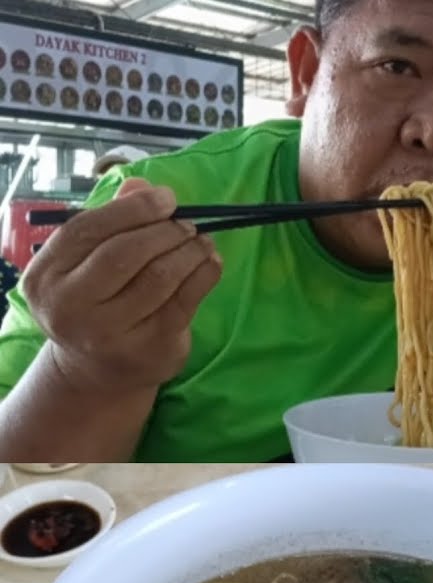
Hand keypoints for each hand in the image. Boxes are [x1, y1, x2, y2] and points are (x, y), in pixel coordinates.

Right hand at [19, 178, 222, 394]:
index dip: (131, 209)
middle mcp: (68, 306)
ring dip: (190, 251)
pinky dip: (205, 274)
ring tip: (202, 242)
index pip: (86, 229)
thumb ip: (112, 222)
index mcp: (46, 275)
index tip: (167, 199)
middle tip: (188, 225)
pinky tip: (211, 262)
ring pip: (159, 276)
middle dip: (165, 231)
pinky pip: (184, 301)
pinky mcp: (148, 348)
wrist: (97, 371)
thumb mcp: (89, 264)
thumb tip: (142, 185)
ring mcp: (107, 332)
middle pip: (124, 253)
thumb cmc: (96, 303)